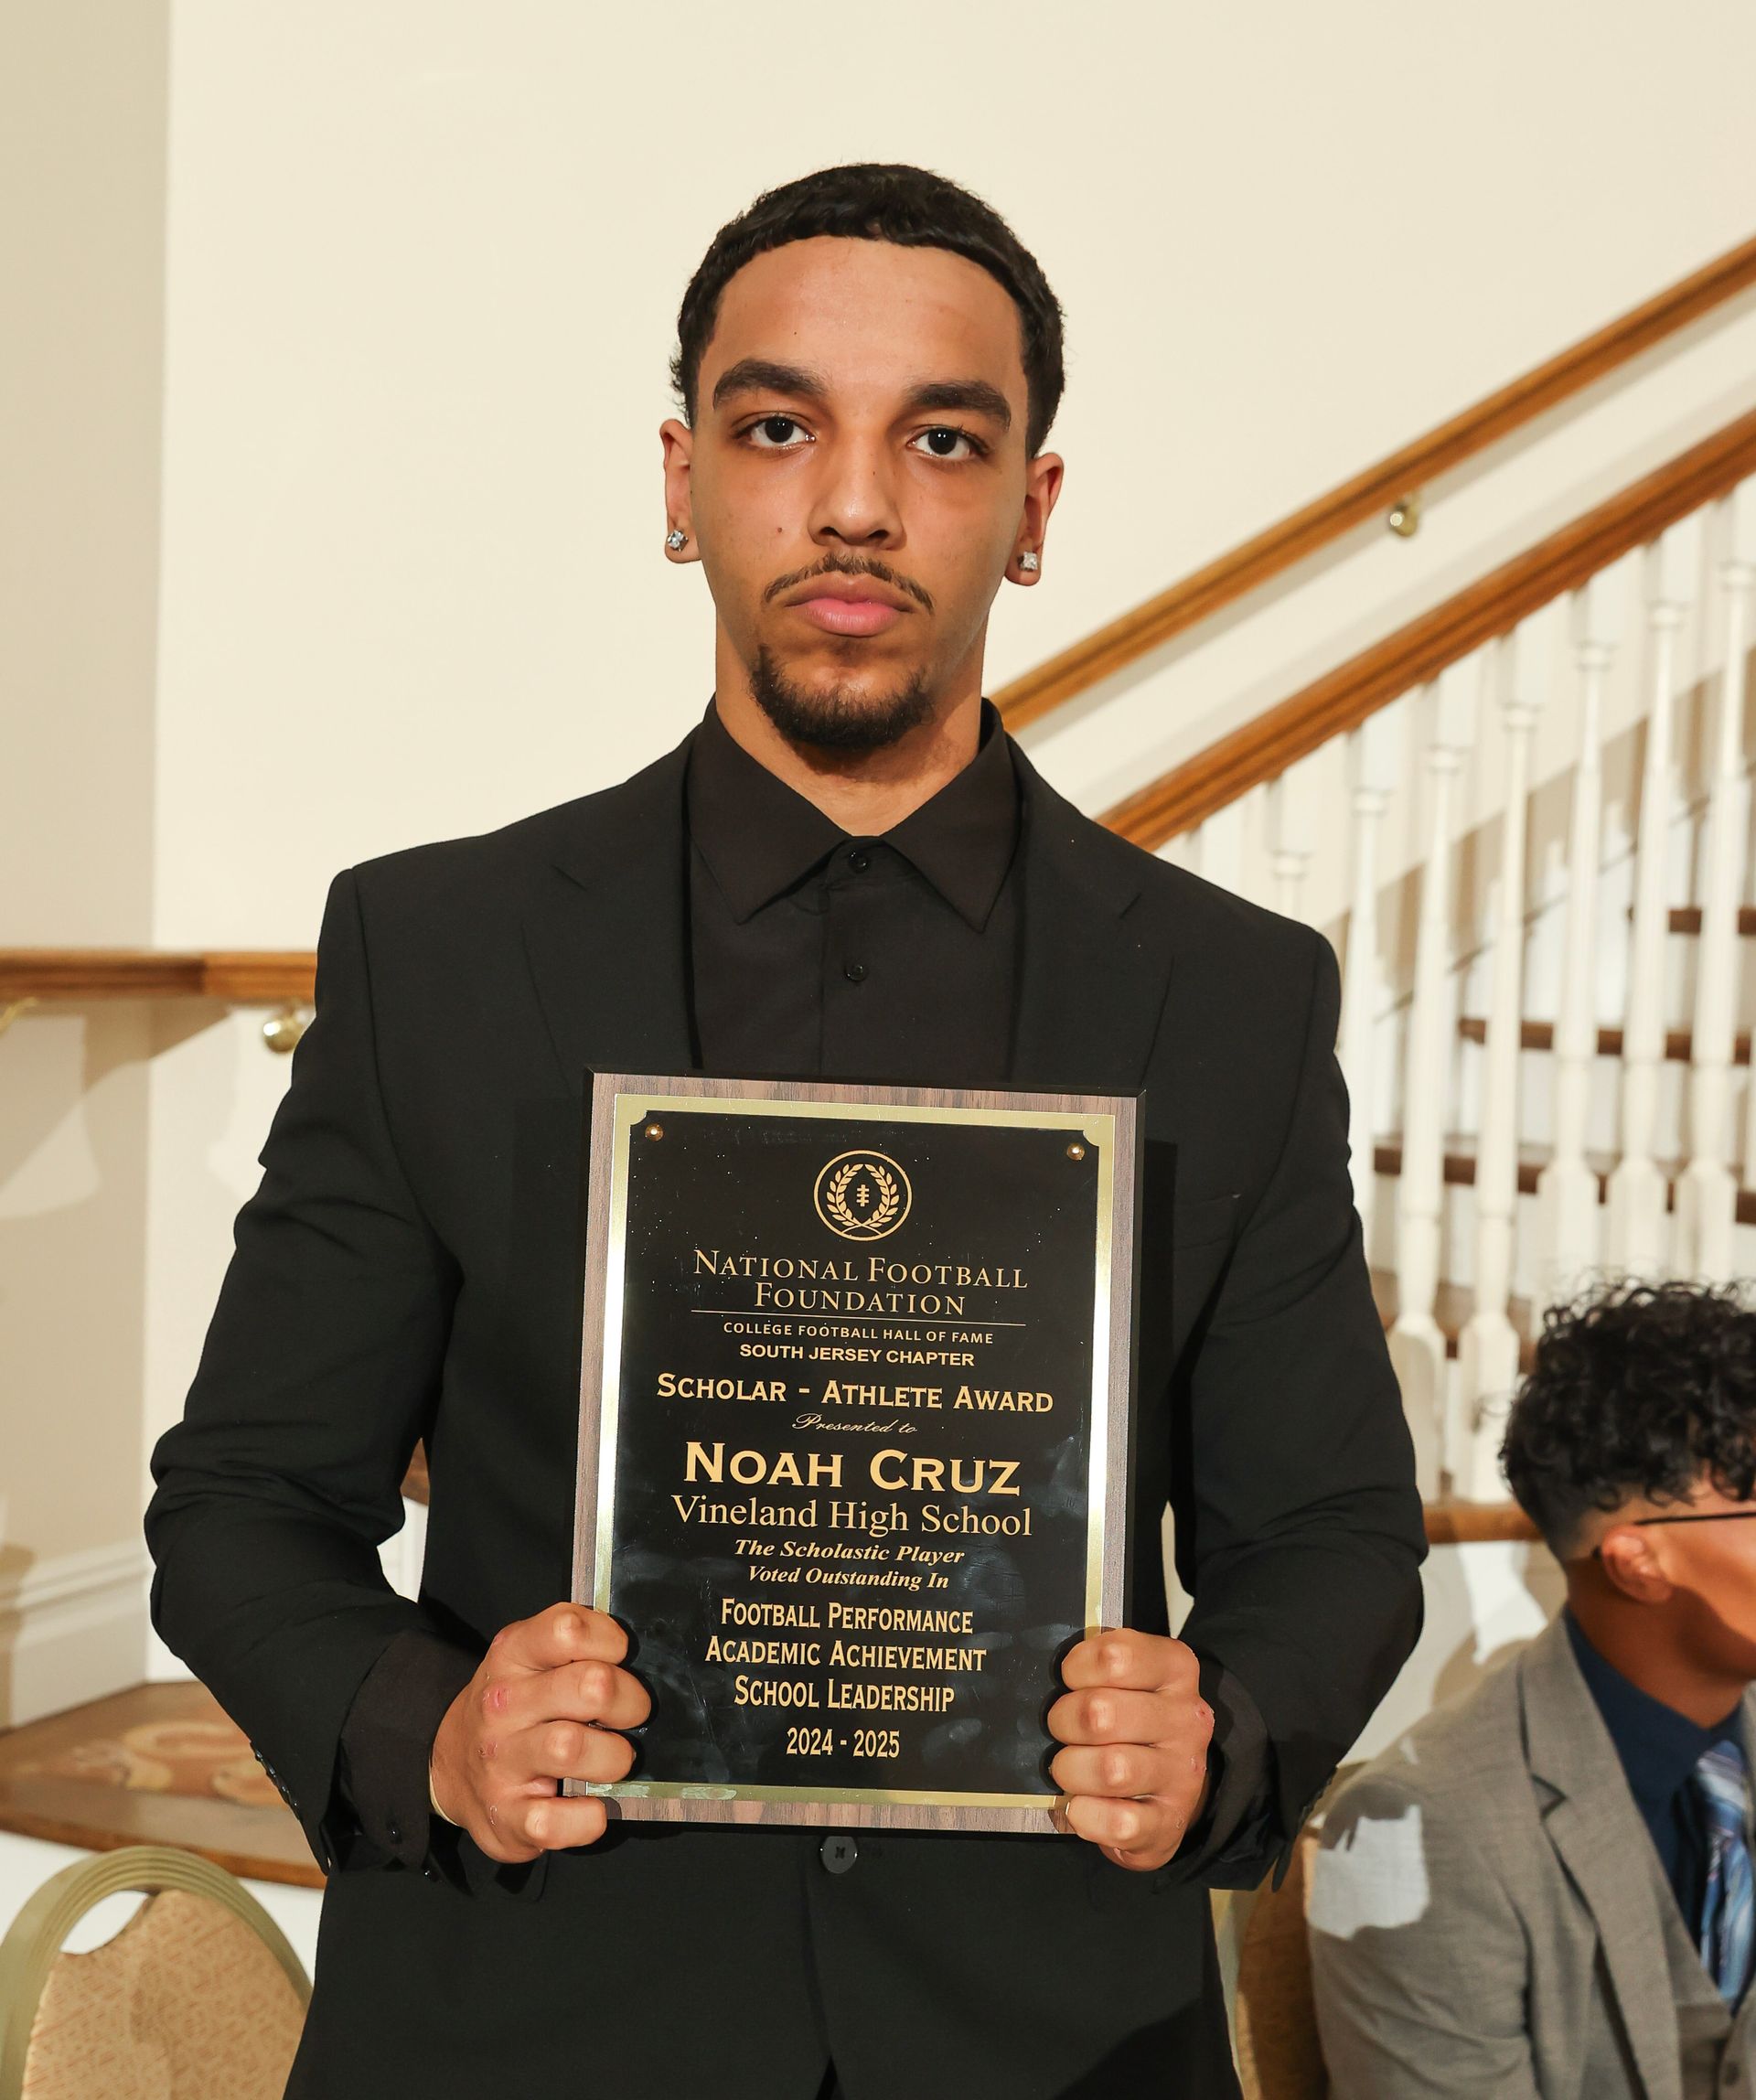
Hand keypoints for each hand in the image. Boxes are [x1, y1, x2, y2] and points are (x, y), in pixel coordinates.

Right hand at [428, 1601, 649, 1862]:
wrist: (450, 1762)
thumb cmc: (516, 1705)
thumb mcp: (532, 1656)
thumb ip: (579, 1644)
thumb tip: (642, 1653)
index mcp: (513, 1654)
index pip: (568, 1629)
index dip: (611, 1641)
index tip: (621, 1658)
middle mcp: (503, 1705)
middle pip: (590, 1686)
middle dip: (631, 1702)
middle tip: (633, 1715)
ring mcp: (501, 1762)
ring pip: (572, 1748)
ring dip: (613, 1757)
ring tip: (613, 1760)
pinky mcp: (506, 1817)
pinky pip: (555, 1822)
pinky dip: (587, 1818)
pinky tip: (590, 1806)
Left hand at [1047, 1629, 1213, 1871]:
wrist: (1169, 1786)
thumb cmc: (1131, 1720)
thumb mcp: (1125, 1679)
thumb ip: (1093, 1666)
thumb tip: (1042, 1677)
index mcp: (1175, 1669)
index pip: (1116, 1657)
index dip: (1076, 1669)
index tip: (1070, 1681)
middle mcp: (1186, 1719)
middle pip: (1102, 1713)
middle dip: (1063, 1722)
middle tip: (1060, 1729)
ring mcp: (1183, 1773)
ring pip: (1112, 1770)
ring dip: (1072, 1770)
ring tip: (1069, 1769)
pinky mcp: (1171, 1822)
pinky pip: (1121, 1824)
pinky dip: (1087, 1816)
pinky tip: (1081, 1806)